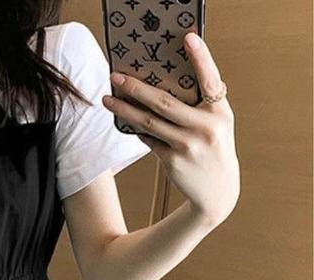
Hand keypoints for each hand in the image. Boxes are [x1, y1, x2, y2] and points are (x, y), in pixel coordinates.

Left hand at [101, 32, 239, 225]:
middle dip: (136, 88)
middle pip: (164, 102)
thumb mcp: (217, 124)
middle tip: (116, 77)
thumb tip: (160, 86)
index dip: (201, 58)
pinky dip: (137, 130)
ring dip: (125, 110)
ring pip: (149, 122)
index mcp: (220, 112)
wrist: (218, 192)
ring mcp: (188, 146)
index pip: (210, 79)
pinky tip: (126, 122)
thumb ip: (200, 105)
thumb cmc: (213, 149)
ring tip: (107, 99)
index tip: (188, 38)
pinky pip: (149, 140)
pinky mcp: (173, 161)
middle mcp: (206, 127)